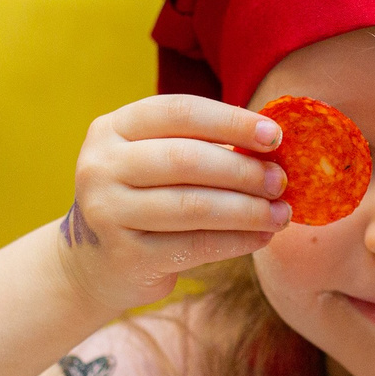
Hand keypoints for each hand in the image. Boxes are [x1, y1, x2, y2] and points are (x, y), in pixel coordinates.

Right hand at [59, 95, 289, 315]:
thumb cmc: (142, 199)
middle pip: (187, 159)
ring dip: (247, 210)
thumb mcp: (155, 161)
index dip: (232, 121)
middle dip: (243, 170)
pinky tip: (262, 237)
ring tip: (280, 213)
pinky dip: (236, 241)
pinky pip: (194, 246)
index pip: (180, 112)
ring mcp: (108, 212)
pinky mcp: (125, 256)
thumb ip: (200, 147)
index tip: (276, 136)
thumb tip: (271, 148)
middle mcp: (102, 166)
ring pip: (193, 206)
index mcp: (113, 128)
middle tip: (281, 182)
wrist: (93, 263)